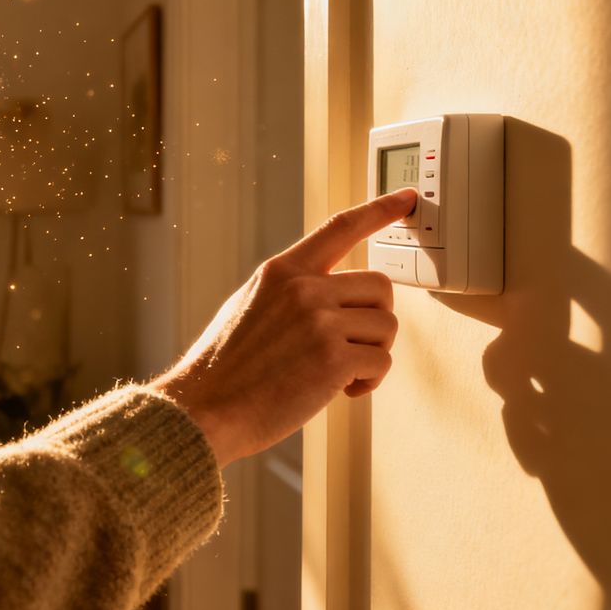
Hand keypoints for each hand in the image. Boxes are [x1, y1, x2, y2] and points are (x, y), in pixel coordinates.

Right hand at [152, 188, 417, 466]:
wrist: (204, 409)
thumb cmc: (223, 369)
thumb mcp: (247, 307)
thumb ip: (288, 292)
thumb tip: (330, 294)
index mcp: (282, 272)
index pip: (340, 228)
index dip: (379, 210)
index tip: (406, 199)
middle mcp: (304, 289)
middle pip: (380, 286)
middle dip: (374, 319)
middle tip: (352, 345)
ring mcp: (319, 321)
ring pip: (387, 326)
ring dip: (373, 353)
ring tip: (340, 373)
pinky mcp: (333, 358)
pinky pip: (381, 362)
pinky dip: (368, 381)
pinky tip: (341, 391)